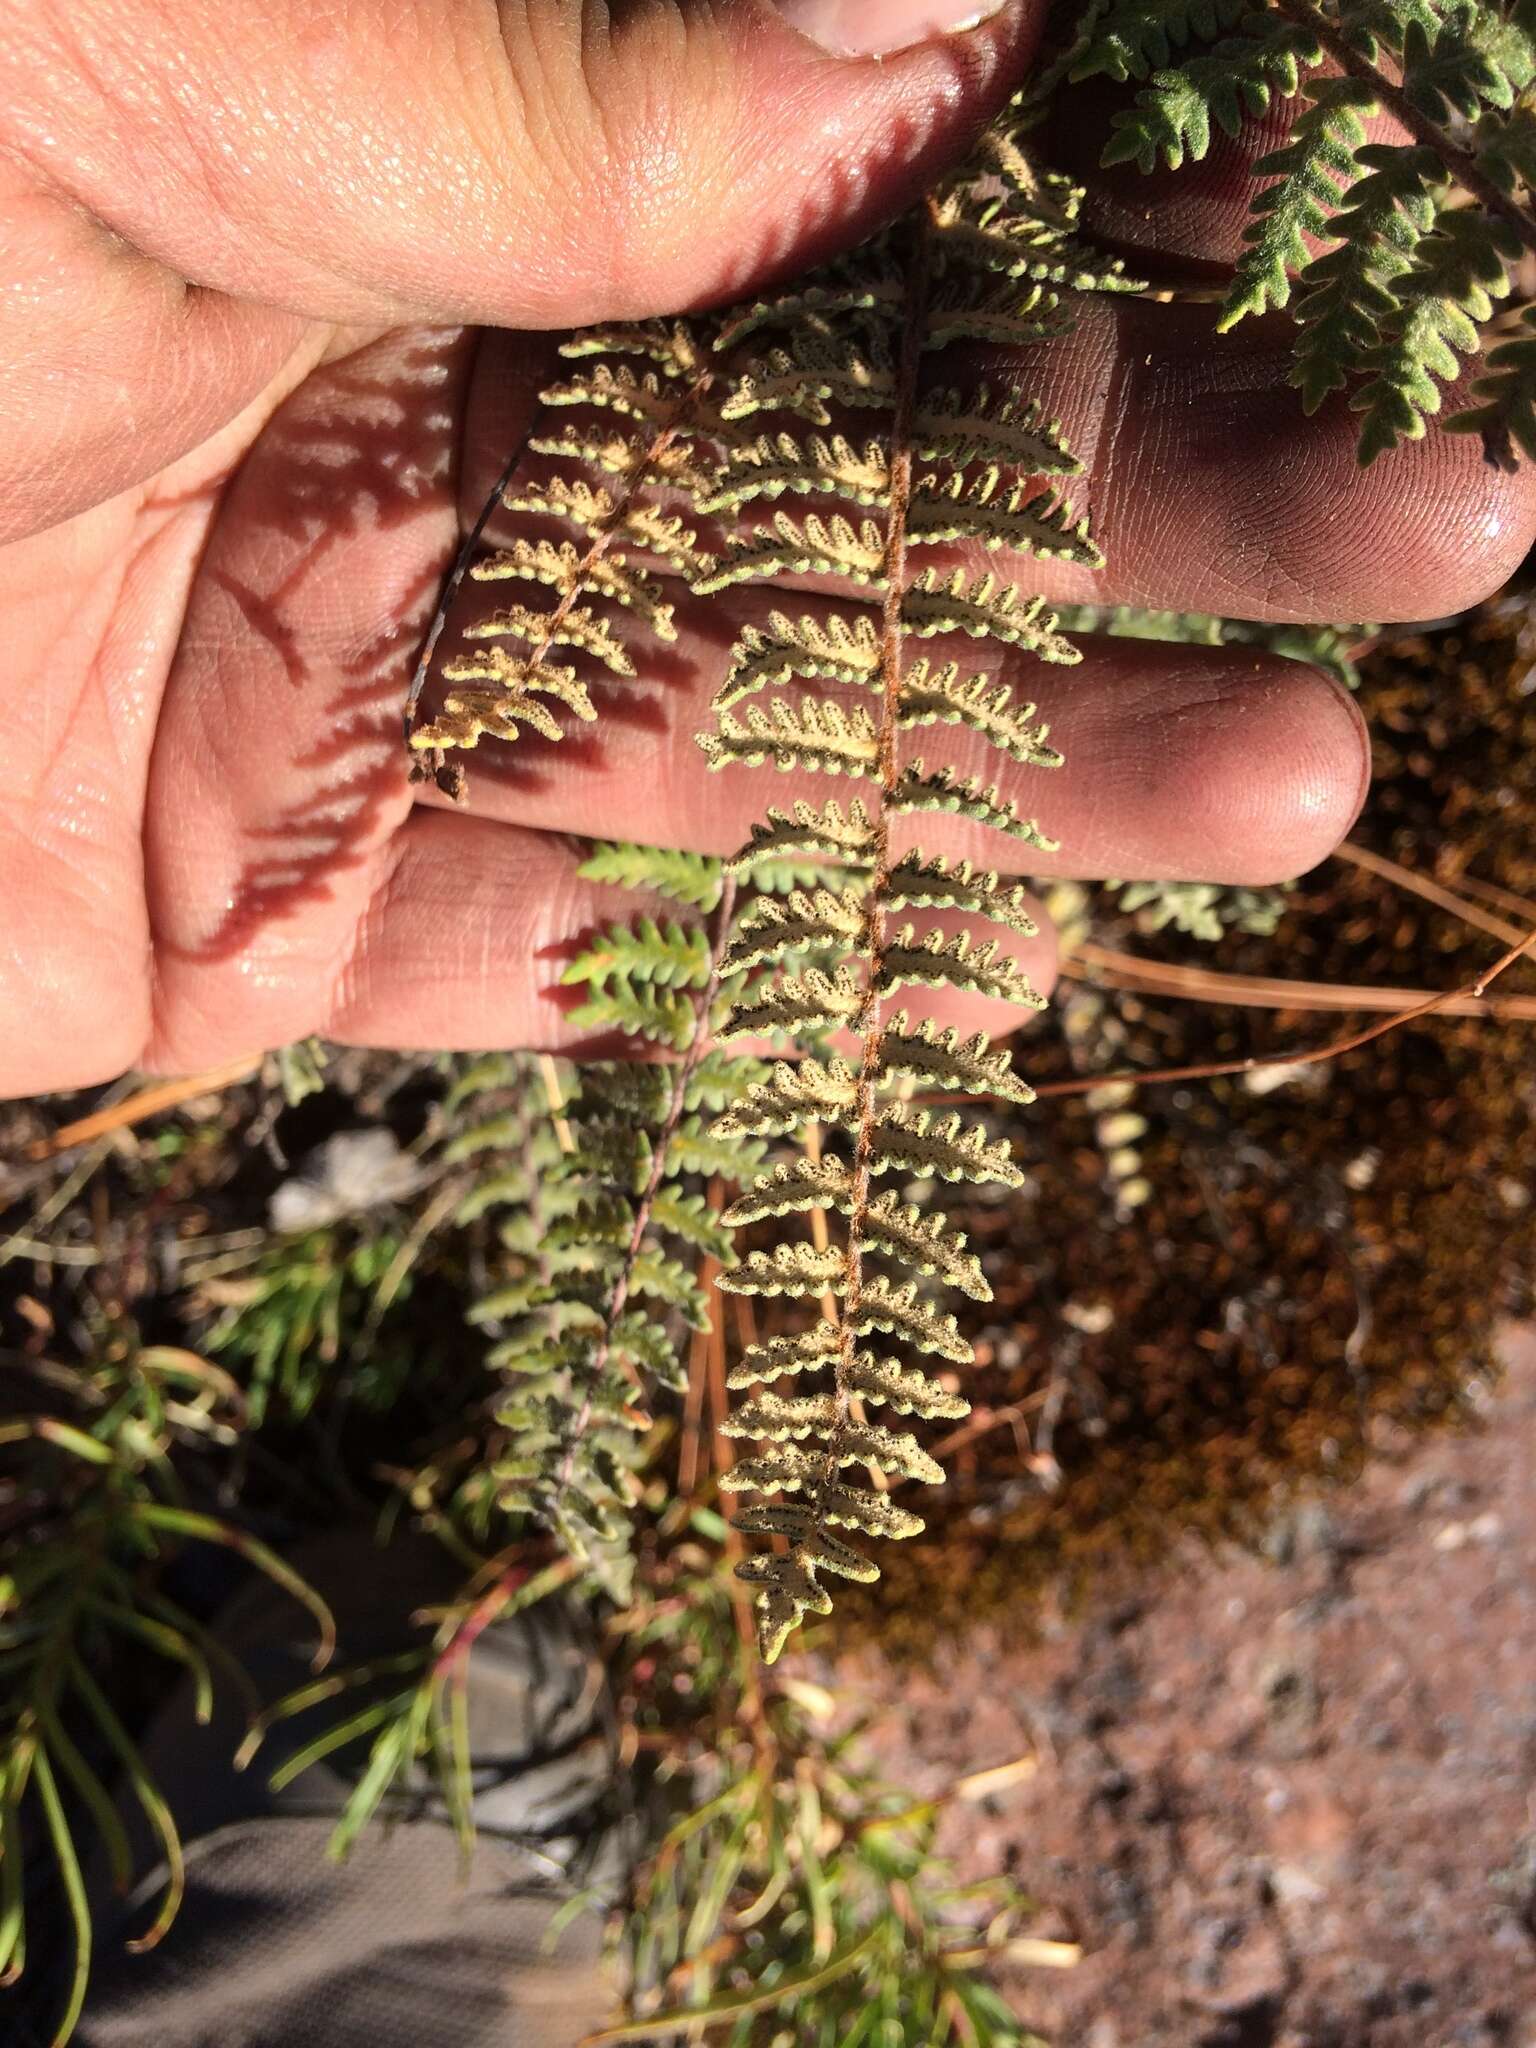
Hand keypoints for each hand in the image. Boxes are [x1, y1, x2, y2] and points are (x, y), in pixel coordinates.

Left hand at [2, 0, 1527, 1097]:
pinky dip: (762, 969)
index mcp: (451, 200)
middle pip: (860, 494)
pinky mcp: (266, 923)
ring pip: (755, 756)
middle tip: (1433, 528)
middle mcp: (442, 440)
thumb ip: (526, 90)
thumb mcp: (145, 81)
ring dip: (1025, 775)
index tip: (1340, 249)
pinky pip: (551, 959)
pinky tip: (990, 960)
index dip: (1099, 232)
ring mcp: (369, 694)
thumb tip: (924, 19)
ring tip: (1286, 781)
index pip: (842, 216)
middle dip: (1151, 514)